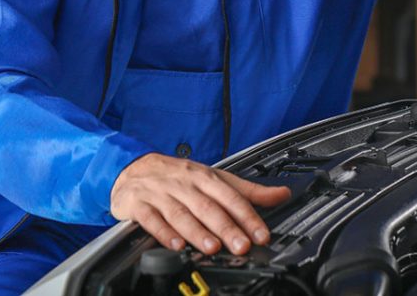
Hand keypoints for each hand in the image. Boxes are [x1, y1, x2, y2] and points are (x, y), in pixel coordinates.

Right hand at [110, 153, 290, 254]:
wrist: (134, 168)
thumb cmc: (179, 176)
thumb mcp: (215, 178)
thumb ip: (248, 191)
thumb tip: (282, 194)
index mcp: (206, 177)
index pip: (231, 197)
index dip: (248, 216)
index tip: (261, 234)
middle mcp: (185, 185)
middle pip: (208, 207)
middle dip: (227, 227)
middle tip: (242, 245)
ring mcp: (162, 194)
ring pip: (181, 214)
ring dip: (198, 232)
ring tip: (213, 247)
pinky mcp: (139, 205)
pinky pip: (152, 220)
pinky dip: (164, 233)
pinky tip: (176, 245)